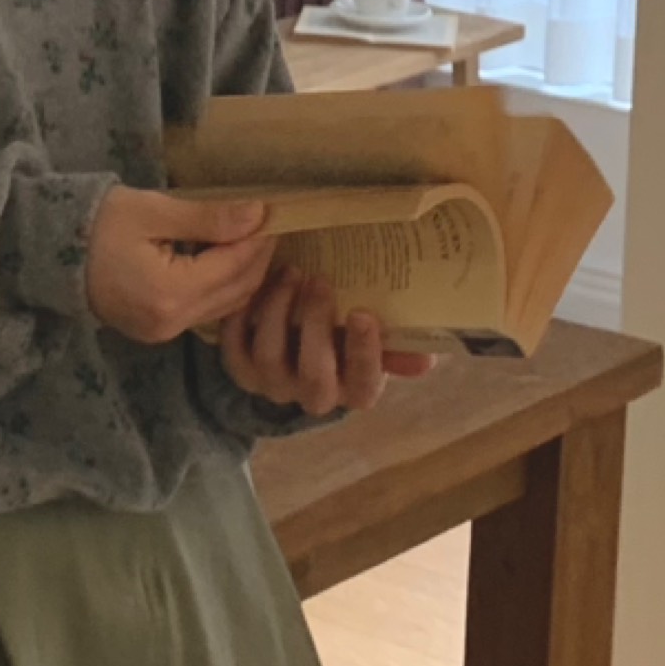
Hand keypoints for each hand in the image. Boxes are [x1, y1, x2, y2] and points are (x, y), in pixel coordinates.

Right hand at [85, 187, 276, 343]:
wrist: (49, 252)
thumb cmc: (98, 224)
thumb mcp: (154, 212)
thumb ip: (208, 217)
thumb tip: (257, 215)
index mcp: (170, 294)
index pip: (233, 266)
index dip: (258, 239)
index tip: (275, 212)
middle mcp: (171, 322)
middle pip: (236, 291)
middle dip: (258, 257)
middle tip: (269, 223)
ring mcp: (163, 332)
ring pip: (225, 305)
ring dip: (245, 274)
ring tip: (253, 238)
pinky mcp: (157, 330)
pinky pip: (206, 311)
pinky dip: (224, 286)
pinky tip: (226, 259)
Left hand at [216, 270, 436, 415]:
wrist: (297, 348)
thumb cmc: (347, 333)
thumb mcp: (375, 337)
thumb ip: (400, 346)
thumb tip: (429, 359)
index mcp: (354, 387)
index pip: (363, 385)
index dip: (363, 354)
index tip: (363, 313)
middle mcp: (313, 393)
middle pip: (313, 375)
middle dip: (316, 325)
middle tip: (320, 280)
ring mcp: (274, 384)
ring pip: (270, 359)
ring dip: (280, 311)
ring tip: (291, 272)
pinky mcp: (242, 368)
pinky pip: (235, 348)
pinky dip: (243, 315)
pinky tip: (257, 283)